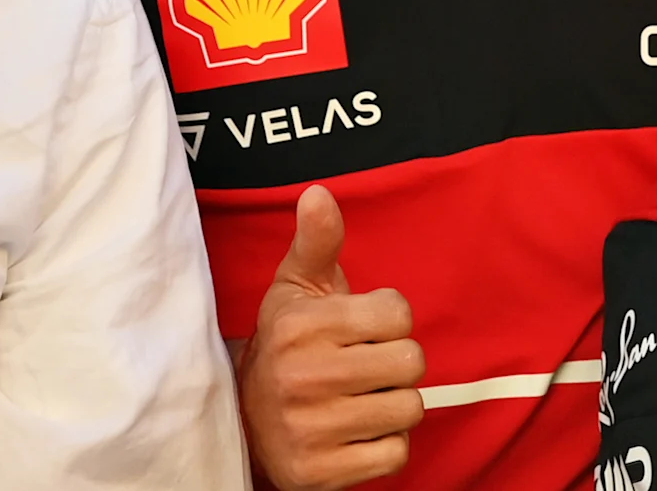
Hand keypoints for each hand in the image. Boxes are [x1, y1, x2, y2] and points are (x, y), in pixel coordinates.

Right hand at [241, 186, 424, 490]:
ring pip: (409, 409)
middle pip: (412, 363)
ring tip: (358, 399)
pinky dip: (385, 446)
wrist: (244, 422)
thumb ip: (317, 241)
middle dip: (396, 364)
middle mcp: (303, 377)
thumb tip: (319, 193)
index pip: (400, 314)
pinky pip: (396, 453)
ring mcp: (309, 429)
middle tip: (363, 368)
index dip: (389, 322)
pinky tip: (355, 433)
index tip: (360, 331)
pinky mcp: (319, 473)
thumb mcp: (295, 289)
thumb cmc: (286, 346)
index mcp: (301, 326)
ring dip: (393, 406)